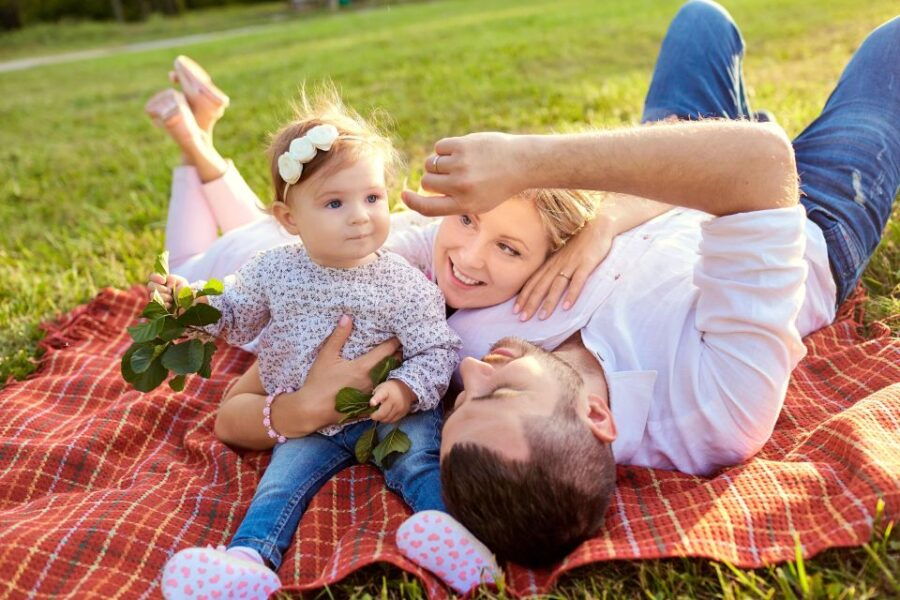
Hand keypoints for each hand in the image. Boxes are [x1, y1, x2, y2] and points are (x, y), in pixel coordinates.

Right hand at [147, 273, 189, 308]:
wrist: (187, 304)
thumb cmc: (184, 291)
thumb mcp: (180, 282)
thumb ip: (172, 279)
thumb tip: (167, 285)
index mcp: (161, 282)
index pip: (152, 277)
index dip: (156, 277)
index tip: (163, 281)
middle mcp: (155, 289)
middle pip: (150, 285)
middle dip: (161, 288)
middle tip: (170, 291)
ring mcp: (155, 299)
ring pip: (152, 295)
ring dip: (164, 296)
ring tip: (171, 298)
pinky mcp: (157, 308)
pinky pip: (156, 304)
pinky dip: (164, 304)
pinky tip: (170, 305)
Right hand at [301, 315, 401, 424]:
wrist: (312, 409)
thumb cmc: (319, 381)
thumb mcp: (326, 356)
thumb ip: (338, 336)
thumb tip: (347, 317)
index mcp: (363, 367)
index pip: (387, 351)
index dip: (395, 342)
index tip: (400, 335)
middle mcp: (372, 380)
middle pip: (393, 364)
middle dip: (398, 354)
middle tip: (402, 345)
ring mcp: (371, 394)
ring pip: (390, 378)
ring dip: (394, 368)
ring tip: (397, 359)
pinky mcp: (368, 405)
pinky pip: (384, 393)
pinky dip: (388, 385)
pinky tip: (387, 380)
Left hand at [369, 380, 414, 423]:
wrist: (405, 388)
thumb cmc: (389, 388)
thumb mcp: (381, 387)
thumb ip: (374, 396)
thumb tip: (369, 407)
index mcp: (386, 390)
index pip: (381, 395)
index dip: (375, 400)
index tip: (371, 403)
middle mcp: (394, 399)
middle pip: (382, 413)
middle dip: (375, 416)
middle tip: (372, 414)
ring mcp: (399, 407)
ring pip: (387, 419)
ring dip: (381, 418)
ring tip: (379, 414)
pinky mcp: (403, 413)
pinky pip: (392, 420)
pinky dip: (387, 419)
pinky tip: (386, 415)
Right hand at [401, 132, 530, 215]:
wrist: (521, 163)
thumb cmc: (497, 185)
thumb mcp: (478, 202)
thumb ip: (452, 201)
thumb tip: (423, 188)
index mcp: (464, 205)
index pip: (428, 208)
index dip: (412, 202)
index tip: (404, 195)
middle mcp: (460, 187)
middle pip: (427, 182)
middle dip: (433, 179)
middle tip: (451, 175)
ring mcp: (461, 166)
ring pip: (430, 164)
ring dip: (439, 163)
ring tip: (459, 163)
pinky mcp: (462, 146)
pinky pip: (439, 148)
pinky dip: (446, 149)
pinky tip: (463, 151)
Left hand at [514, 216, 615, 320]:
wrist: (597, 225)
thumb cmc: (580, 242)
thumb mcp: (562, 255)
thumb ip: (553, 268)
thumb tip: (544, 284)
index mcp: (551, 263)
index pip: (533, 281)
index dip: (524, 296)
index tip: (515, 311)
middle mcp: (558, 264)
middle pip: (541, 286)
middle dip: (531, 303)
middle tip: (522, 318)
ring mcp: (572, 264)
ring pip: (557, 286)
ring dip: (549, 302)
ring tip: (542, 317)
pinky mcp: (586, 264)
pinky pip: (578, 281)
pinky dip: (572, 294)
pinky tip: (567, 307)